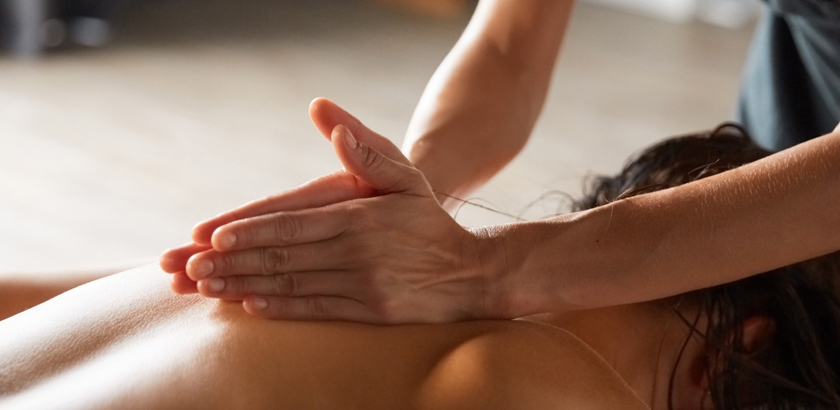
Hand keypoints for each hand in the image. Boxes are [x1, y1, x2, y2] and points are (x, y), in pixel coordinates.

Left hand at [162, 100, 498, 322]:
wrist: (470, 273)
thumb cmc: (428, 219)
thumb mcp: (405, 175)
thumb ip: (365, 149)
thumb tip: (326, 115)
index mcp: (361, 217)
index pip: (293, 223)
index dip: (251, 230)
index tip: (212, 234)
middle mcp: (357, 253)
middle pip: (283, 257)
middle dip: (232, 261)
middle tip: (190, 266)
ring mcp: (362, 286)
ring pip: (292, 285)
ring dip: (245, 286)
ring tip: (207, 287)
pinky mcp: (368, 313)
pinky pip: (316, 311)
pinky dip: (281, 308)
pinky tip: (251, 305)